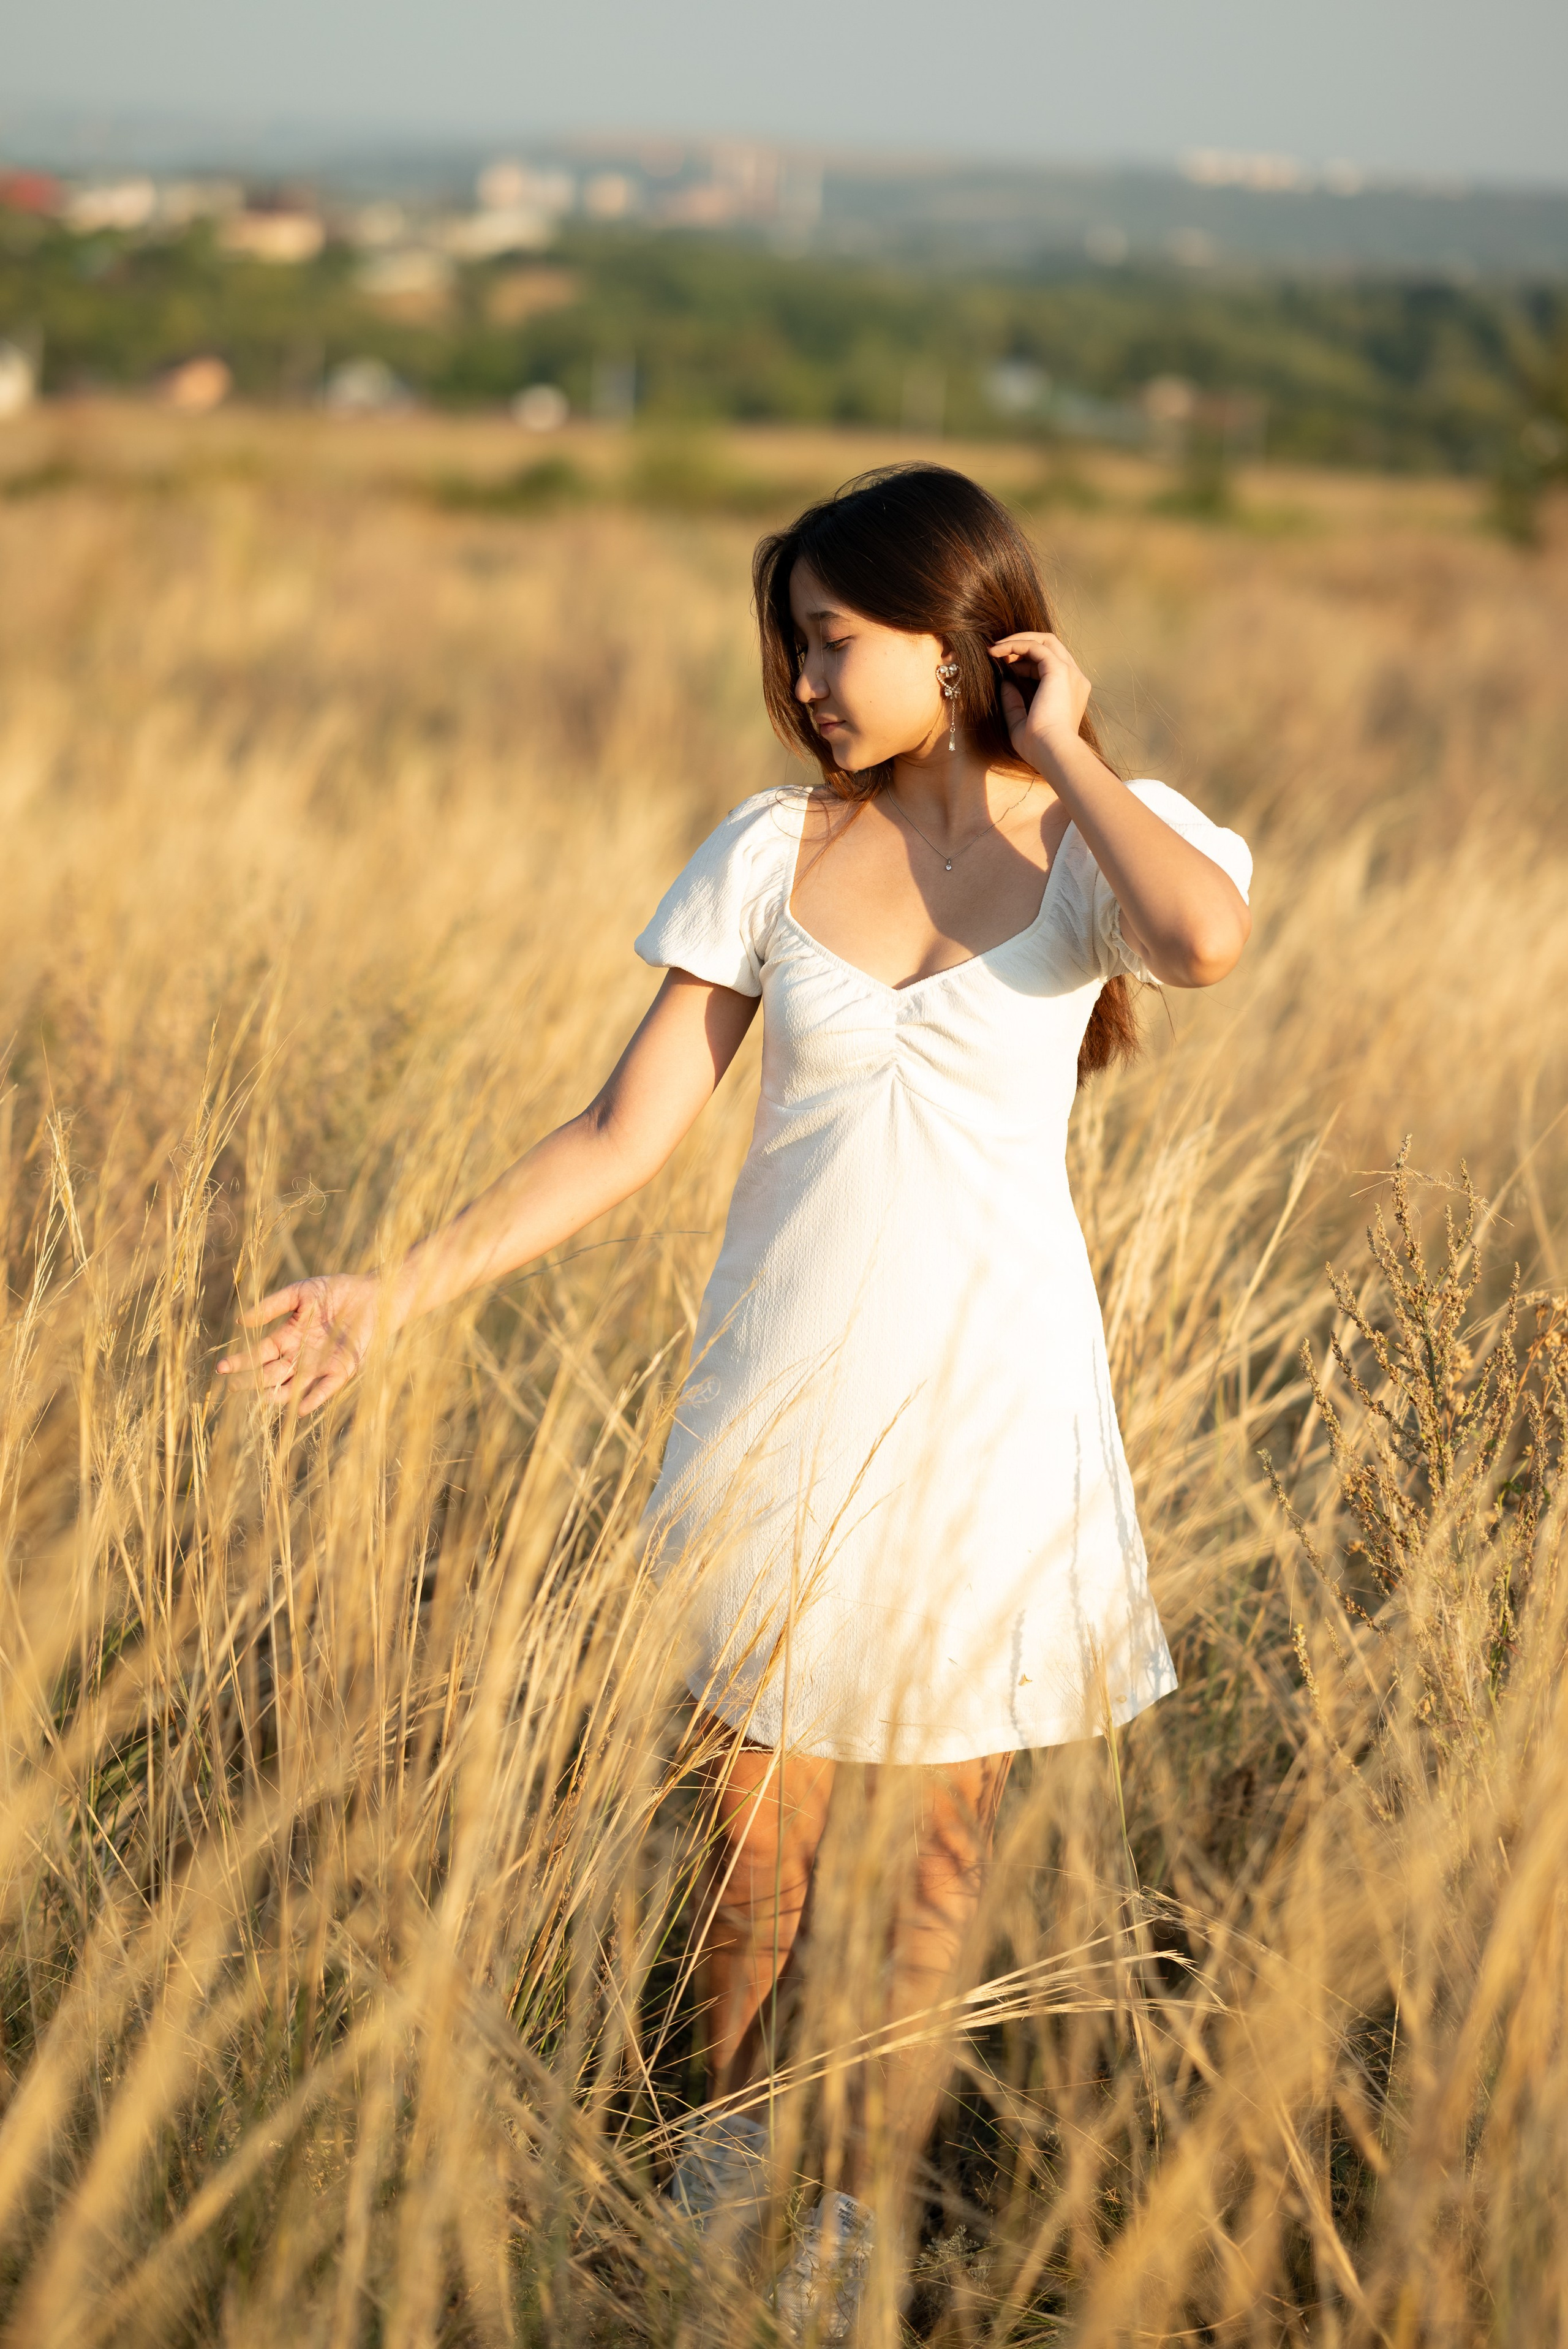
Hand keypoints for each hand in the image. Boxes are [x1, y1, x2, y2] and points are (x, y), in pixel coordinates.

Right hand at [216, 1273, 381, 1415]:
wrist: (372, 1293)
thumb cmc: (336, 1291)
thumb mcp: (300, 1294)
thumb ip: (272, 1307)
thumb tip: (241, 1323)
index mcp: (289, 1337)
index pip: (259, 1354)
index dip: (241, 1362)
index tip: (221, 1369)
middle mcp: (301, 1355)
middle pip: (271, 1373)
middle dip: (251, 1381)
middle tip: (232, 1387)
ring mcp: (321, 1364)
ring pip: (293, 1385)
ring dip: (278, 1394)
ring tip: (261, 1398)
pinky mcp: (343, 1368)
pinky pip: (326, 1387)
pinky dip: (314, 1397)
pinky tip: (300, 1408)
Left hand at [989, 632, 1092, 774]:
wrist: (1052, 752)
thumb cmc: (1038, 747)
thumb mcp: (1021, 722)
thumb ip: (1014, 703)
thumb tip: (1005, 684)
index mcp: (1071, 692)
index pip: (1050, 664)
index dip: (1025, 663)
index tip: (1005, 669)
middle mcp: (1075, 679)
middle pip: (1051, 646)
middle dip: (1023, 644)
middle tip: (998, 651)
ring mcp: (1070, 672)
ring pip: (1045, 640)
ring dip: (1018, 640)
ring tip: (993, 649)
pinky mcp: (1059, 670)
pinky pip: (1035, 645)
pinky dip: (1015, 644)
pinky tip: (996, 652)